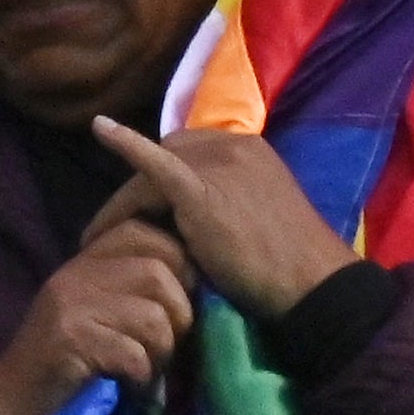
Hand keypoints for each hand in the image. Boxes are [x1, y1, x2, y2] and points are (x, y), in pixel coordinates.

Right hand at [0, 220, 196, 414]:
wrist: (10, 405)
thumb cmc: (65, 366)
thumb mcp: (98, 313)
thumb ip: (135, 290)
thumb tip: (202, 286)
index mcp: (84, 262)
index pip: (145, 232)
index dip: (177, 265)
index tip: (173, 307)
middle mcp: (75, 273)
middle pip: (159, 272)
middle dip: (178, 316)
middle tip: (165, 349)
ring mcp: (68, 304)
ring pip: (153, 315)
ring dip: (162, 353)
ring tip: (145, 371)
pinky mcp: (68, 340)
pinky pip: (133, 353)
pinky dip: (141, 378)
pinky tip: (128, 387)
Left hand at [88, 120, 356, 321]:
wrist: (314, 285)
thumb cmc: (288, 263)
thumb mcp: (257, 215)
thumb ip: (228, 199)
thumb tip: (192, 214)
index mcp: (248, 148)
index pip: (187, 151)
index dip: (160, 177)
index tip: (143, 211)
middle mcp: (231, 147)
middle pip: (165, 157)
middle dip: (139, 191)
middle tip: (115, 229)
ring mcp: (217, 165)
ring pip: (151, 173)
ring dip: (124, 204)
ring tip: (99, 238)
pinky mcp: (201, 190)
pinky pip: (156, 164)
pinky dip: (127, 145)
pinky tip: (101, 129)